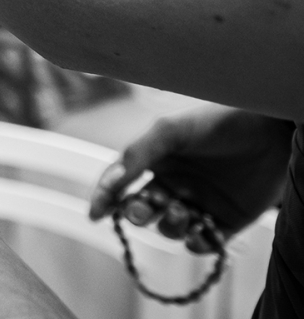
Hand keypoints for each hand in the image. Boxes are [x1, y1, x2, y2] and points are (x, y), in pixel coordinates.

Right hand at [89, 106, 292, 252]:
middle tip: (143, 209)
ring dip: (170, 225)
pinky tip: (200, 230)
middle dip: (138, 214)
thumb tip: (110, 183)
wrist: (271, 132)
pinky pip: (202, 243)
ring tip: (183, 209)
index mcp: (156, 162)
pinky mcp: (226, 222)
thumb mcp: (170, 131)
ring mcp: (199, 204)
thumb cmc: (216, 124)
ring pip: (170, 229)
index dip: (106, 199)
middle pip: (143, 211)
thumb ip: (138, 154)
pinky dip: (196, 242)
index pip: (122, 185)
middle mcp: (174, 185)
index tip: (96, 214)